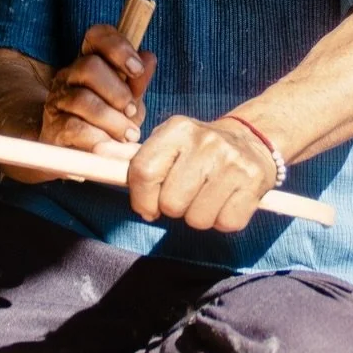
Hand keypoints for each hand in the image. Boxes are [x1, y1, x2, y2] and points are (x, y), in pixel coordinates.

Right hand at [40, 23, 155, 159]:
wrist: (77, 153)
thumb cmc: (107, 123)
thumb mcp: (128, 102)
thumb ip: (137, 83)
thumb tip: (149, 58)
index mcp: (89, 61)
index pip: (97, 35)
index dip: (118, 47)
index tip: (137, 69)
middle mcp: (69, 75)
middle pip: (89, 66)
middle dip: (118, 91)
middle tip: (131, 111)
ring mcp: (58, 100)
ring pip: (83, 99)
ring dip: (112, 120)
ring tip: (128, 135)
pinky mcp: (53, 127)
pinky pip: (75, 127)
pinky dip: (98, 138)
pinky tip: (110, 145)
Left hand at [127, 116, 275, 231]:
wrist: (252, 140)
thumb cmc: (197, 149)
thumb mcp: (166, 144)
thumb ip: (132, 156)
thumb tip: (98, 153)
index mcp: (178, 128)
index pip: (143, 172)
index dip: (140, 199)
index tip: (147, 206)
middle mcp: (206, 142)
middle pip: (170, 203)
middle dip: (173, 208)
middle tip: (185, 194)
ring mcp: (233, 162)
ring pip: (197, 218)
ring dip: (198, 216)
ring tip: (206, 196)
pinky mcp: (255, 183)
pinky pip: (225, 224)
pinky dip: (222, 220)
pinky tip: (225, 201)